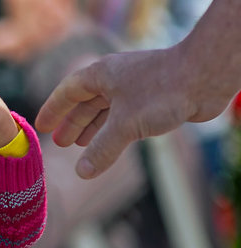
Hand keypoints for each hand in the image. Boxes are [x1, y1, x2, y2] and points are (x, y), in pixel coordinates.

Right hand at [34, 46, 230, 177]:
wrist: (206, 77)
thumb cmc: (163, 91)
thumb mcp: (125, 125)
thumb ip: (102, 150)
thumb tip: (82, 173)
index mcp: (101, 74)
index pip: (68, 92)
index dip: (53, 110)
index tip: (41, 127)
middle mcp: (116, 78)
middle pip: (86, 102)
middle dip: (73, 123)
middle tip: (61, 144)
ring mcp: (135, 87)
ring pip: (107, 110)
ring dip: (94, 128)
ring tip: (82, 146)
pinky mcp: (153, 98)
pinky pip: (125, 116)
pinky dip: (114, 130)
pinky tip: (112, 143)